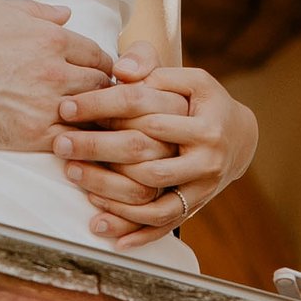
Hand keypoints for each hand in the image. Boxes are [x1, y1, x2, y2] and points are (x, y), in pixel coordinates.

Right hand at [0, 0, 112, 149]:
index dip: (100, 66)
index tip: (95, 75)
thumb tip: (66, 14)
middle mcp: (54, 70)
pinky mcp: (31, 133)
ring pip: (90, 113)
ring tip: (87, 121)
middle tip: (96, 100)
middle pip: (100, 85)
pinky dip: (74, 139)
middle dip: (100, 91)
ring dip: (90, 117)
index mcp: (51, 38)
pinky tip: (70, 139)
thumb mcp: (0, 9)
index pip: (98, 55)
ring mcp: (44, 103)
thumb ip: (39, 11)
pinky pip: (70, 139)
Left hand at [53, 52, 258, 247]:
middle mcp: (205, 156)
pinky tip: (106, 232)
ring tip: (75, 177)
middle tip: (61, 144)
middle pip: (144, 155)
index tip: (67, 107)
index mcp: (202, 122)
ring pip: (151, 193)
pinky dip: (136, 232)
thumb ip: (153, 67)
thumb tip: (120, 69)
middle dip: (97, 149)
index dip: (102, 105)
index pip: (144, 109)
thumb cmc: (204, 103)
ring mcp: (200, 185)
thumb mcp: (188, 78)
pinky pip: (163, 223)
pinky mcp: (194, 205)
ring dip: (110, 189)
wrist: (239, 139)